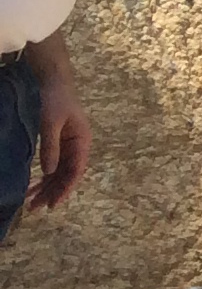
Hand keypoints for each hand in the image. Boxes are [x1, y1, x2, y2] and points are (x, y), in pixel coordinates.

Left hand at [29, 58, 87, 210]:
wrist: (52, 81)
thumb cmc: (55, 99)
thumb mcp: (51, 122)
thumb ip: (51, 147)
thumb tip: (49, 172)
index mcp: (82, 141)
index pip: (76, 171)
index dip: (65, 189)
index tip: (53, 204)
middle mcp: (77, 146)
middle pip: (67, 175)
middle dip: (52, 192)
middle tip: (35, 208)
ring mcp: (67, 145)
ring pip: (58, 173)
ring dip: (47, 187)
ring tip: (31, 203)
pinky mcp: (57, 143)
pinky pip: (52, 165)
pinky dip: (43, 177)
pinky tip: (34, 186)